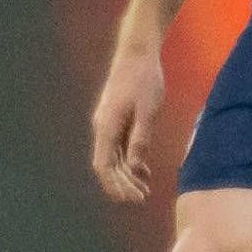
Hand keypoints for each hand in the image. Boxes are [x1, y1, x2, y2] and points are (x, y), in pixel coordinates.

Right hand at [91, 45, 164, 203]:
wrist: (138, 53)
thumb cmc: (144, 78)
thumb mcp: (148, 110)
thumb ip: (140, 139)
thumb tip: (134, 168)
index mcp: (106, 126)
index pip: (104, 166)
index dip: (116, 185)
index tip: (132, 199)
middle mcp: (103, 127)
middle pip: (107, 165)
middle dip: (123, 184)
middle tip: (142, 199)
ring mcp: (109, 123)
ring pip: (113, 158)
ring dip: (127, 175)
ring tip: (144, 191)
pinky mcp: (118, 119)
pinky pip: (120, 147)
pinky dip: (130, 161)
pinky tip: (143, 172)